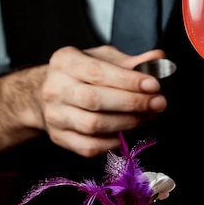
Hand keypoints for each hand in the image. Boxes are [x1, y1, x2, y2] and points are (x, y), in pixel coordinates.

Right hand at [0, 45, 166, 159]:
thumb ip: (130, 61)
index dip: (128, 81)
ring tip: (148, 116)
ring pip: (93, 125)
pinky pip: (88, 146)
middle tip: (158, 103)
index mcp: (65, 61)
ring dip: (127, 123)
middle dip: (132, 103)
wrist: (45, 93)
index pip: (98, 72)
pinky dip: (113, 142)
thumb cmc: (80, 73)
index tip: (153, 85)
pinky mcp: (58, 137)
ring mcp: (54, 115)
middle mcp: (55, 88)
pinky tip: (128, 132)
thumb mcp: (102, 57)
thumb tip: (158, 59)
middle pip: (95, 100)